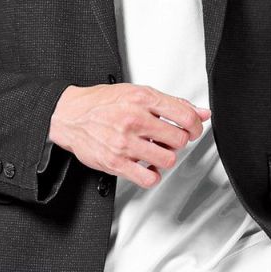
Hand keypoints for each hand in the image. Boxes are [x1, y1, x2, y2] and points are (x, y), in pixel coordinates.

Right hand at [48, 83, 211, 188]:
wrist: (69, 115)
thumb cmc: (101, 103)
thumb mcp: (137, 93)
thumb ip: (172, 103)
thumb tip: (201, 113)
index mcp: (142, 99)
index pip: (185, 116)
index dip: (195, 126)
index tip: (192, 129)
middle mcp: (134, 119)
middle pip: (179, 139)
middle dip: (179, 141)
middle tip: (170, 139)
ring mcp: (125, 143)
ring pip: (168, 159)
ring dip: (166, 157)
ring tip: (157, 151)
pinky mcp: (116, 162)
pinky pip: (148, 178)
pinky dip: (153, 175)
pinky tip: (147, 166)